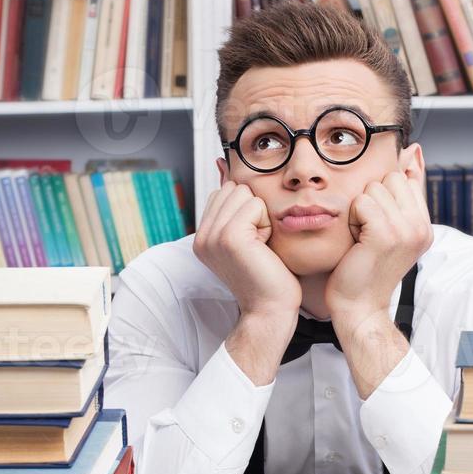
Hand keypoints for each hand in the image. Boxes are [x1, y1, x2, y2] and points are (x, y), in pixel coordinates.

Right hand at [194, 180, 301, 319]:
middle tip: (258, 245)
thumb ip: (233, 203)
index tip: (252, 242)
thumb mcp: (247, 234)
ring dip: (261, 217)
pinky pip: (255, 204)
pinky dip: (266, 223)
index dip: (248, 211)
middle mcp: (202, 236)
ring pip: (245, 194)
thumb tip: (222, 163)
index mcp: (203, 236)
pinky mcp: (229, 237)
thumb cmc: (268, 276)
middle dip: (254, 211)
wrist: (270, 310)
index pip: (226, 191)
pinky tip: (263, 248)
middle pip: (234, 188)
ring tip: (260, 247)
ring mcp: (212, 237)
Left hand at [324, 170, 432, 320]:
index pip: (405, 178)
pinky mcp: (387, 234)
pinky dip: (352, 220)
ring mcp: (407, 230)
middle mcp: (421, 226)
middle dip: (371, 200)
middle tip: (368, 233)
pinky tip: (357, 242)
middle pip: (389, 178)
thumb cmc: (365, 269)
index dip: (384, 195)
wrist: (359, 307)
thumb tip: (414, 151)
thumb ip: (403, 193)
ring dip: (359, 211)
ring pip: (374, 188)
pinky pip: (362, 202)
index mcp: (424, 225)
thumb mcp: (389, 228)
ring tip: (362, 238)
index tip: (377, 226)